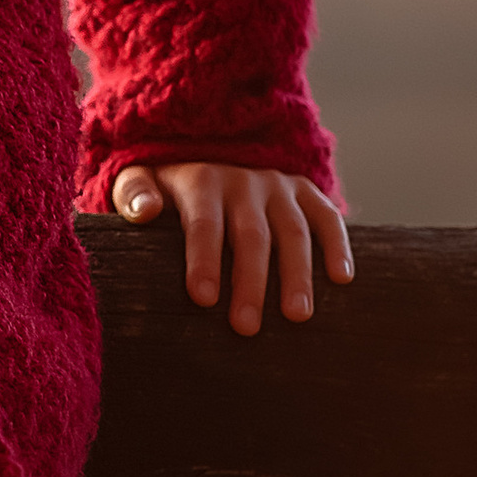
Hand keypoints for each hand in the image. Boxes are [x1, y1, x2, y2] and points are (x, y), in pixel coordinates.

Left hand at [113, 161, 352, 334]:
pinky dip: (338, 245)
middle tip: (247, 327)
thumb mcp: (141, 179)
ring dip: (297, 273)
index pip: (204, 223)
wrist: (210, 149)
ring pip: (293, 230)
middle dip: (250, 281)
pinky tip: (342, 278)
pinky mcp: (305, 191)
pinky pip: (327, 216)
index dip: (204, 259)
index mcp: (201, 181)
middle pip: (251, 234)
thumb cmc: (169, 188)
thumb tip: (144, 213)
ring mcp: (278, 186)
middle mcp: (243, 180)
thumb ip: (135, 194)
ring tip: (298, 316)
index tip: (203, 299)